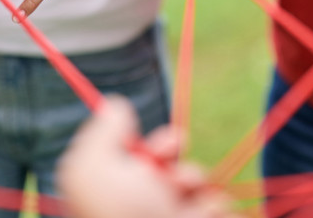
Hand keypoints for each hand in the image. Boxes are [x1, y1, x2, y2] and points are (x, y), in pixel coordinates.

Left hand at [59, 96, 236, 217]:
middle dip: (183, 164)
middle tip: (177, 178)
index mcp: (116, 192)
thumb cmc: (117, 217)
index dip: (159, 145)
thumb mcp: (91, 167)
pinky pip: (220, 208)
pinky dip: (214, 209)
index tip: (167, 145)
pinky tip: (201, 214)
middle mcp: (145, 209)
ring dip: (197, 184)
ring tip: (185, 202)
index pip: (143, 158)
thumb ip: (101, 131)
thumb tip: (116, 105)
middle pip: (176, 167)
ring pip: (202, 185)